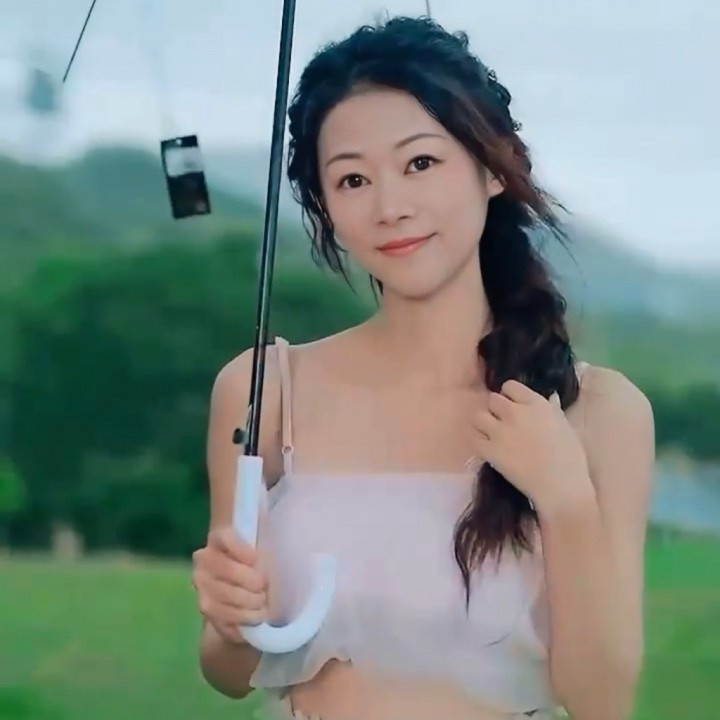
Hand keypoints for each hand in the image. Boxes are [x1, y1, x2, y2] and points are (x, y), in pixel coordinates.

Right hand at [191, 526, 269, 643]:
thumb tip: (287, 525)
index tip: (255, 559)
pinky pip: (220, 618)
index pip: (224, 537)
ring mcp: (202, 586)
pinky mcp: (206, 609)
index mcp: (219, 539)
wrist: (247, 589)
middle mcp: (204, 560)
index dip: (239, 548)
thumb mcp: (267, 545)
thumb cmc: (261, 562)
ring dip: (246, 603)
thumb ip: (272, 535)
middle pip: (225, 569)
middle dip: (248, 581)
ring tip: (264, 605)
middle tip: (265, 588)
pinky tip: (256, 619)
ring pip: (221, 596)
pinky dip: (241, 620)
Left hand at [471, 380, 592, 512]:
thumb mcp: (566, 427)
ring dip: (484, 424)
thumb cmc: (571, 458)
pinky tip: (487, 449)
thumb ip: (553, 410)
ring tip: (491, 434)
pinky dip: (479, 443)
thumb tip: (551, 397)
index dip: (510, 395)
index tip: (513, 405)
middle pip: (492, 400)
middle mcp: (514, 412)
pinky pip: (474, 439)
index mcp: (535, 404)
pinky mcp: (490, 451)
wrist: (560, 486)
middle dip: (496, 409)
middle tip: (502, 422)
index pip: (510, 386)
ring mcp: (499, 431)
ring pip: (478, 416)